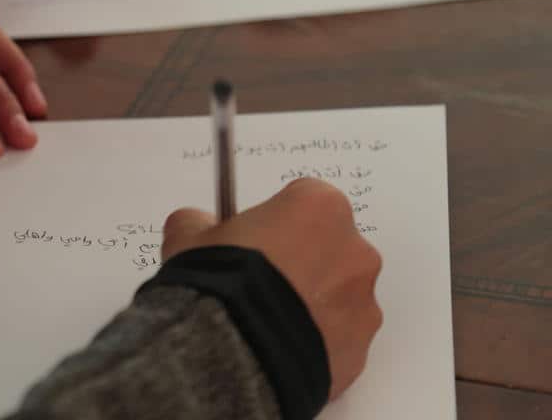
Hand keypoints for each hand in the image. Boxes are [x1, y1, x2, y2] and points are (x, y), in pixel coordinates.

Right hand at [161, 178, 383, 400]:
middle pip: (329, 246)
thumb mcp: (188, 237)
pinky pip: (339, 337)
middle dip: (301, 260)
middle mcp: (354, 250)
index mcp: (319, 207)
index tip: (252, 238)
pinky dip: (316, 341)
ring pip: (337, 294)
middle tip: (260, 280)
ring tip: (267, 320)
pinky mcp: (361, 349)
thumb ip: (198, 222)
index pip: (303, 200)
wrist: (234, 352)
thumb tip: (198, 225)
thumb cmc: (219, 282)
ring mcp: (363, 303)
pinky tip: (279, 347)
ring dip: (311, 302)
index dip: (274, 220)